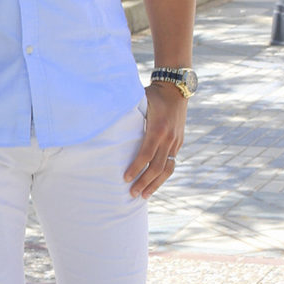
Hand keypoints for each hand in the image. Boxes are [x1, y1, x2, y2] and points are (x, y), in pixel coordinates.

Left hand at [124, 84, 187, 198]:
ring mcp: (176, 141)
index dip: (135, 168)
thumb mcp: (139, 101)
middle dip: (144, 182)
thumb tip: (104, 121)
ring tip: (144, 195)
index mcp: (157, 129)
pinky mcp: (179, 142)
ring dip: (156, 184)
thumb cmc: (152, 94)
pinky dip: (163, 175)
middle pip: (157, 167)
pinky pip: (172, 163)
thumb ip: (127, 114)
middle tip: (132, 193)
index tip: (125, 178)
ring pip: (168, 169)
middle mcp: (169, 138)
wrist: (176, 88)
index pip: (146, 154)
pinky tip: (154, 183)